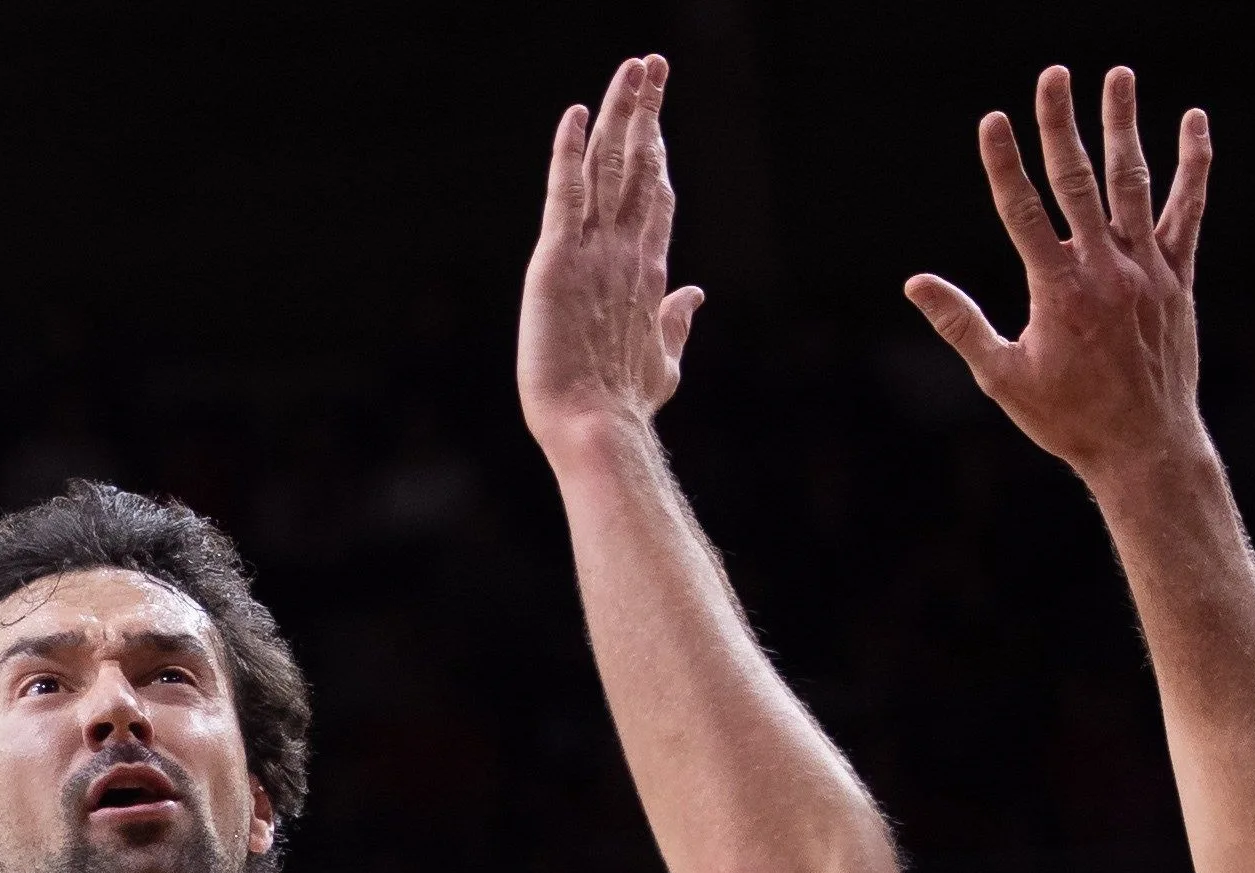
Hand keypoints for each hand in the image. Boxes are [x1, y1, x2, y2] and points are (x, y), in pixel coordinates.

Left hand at [519, 55, 704, 462]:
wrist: (596, 427)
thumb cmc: (624, 405)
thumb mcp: (663, 362)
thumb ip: (678, 323)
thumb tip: (697, 295)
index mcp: (651, 274)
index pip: (657, 198)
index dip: (659, 153)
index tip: (658, 119)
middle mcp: (628, 253)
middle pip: (642, 166)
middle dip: (648, 111)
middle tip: (654, 64)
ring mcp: (596, 253)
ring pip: (611, 166)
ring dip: (621, 112)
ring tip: (633, 68)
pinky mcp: (557, 260)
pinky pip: (565, 192)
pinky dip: (569, 151)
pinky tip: (576, 113)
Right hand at [906, 66, 1213, 486]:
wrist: (1145, 447)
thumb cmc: (1068, 419)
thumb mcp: (1003, 377)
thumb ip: (961, 324)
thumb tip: (915, 284)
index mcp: (1058, 293)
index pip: (1024, 213)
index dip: (1005, 164)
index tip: (992, 119)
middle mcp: (1105, 272)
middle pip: (1078, 183)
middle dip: (1061, 125)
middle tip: (1054, 74)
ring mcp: (1147, 271)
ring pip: (1133, 184)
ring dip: (1123, 126)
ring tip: (1118, 76)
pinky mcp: (1179, 278)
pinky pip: (1188, 212)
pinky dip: (1193, 167)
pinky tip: (1194, 125)